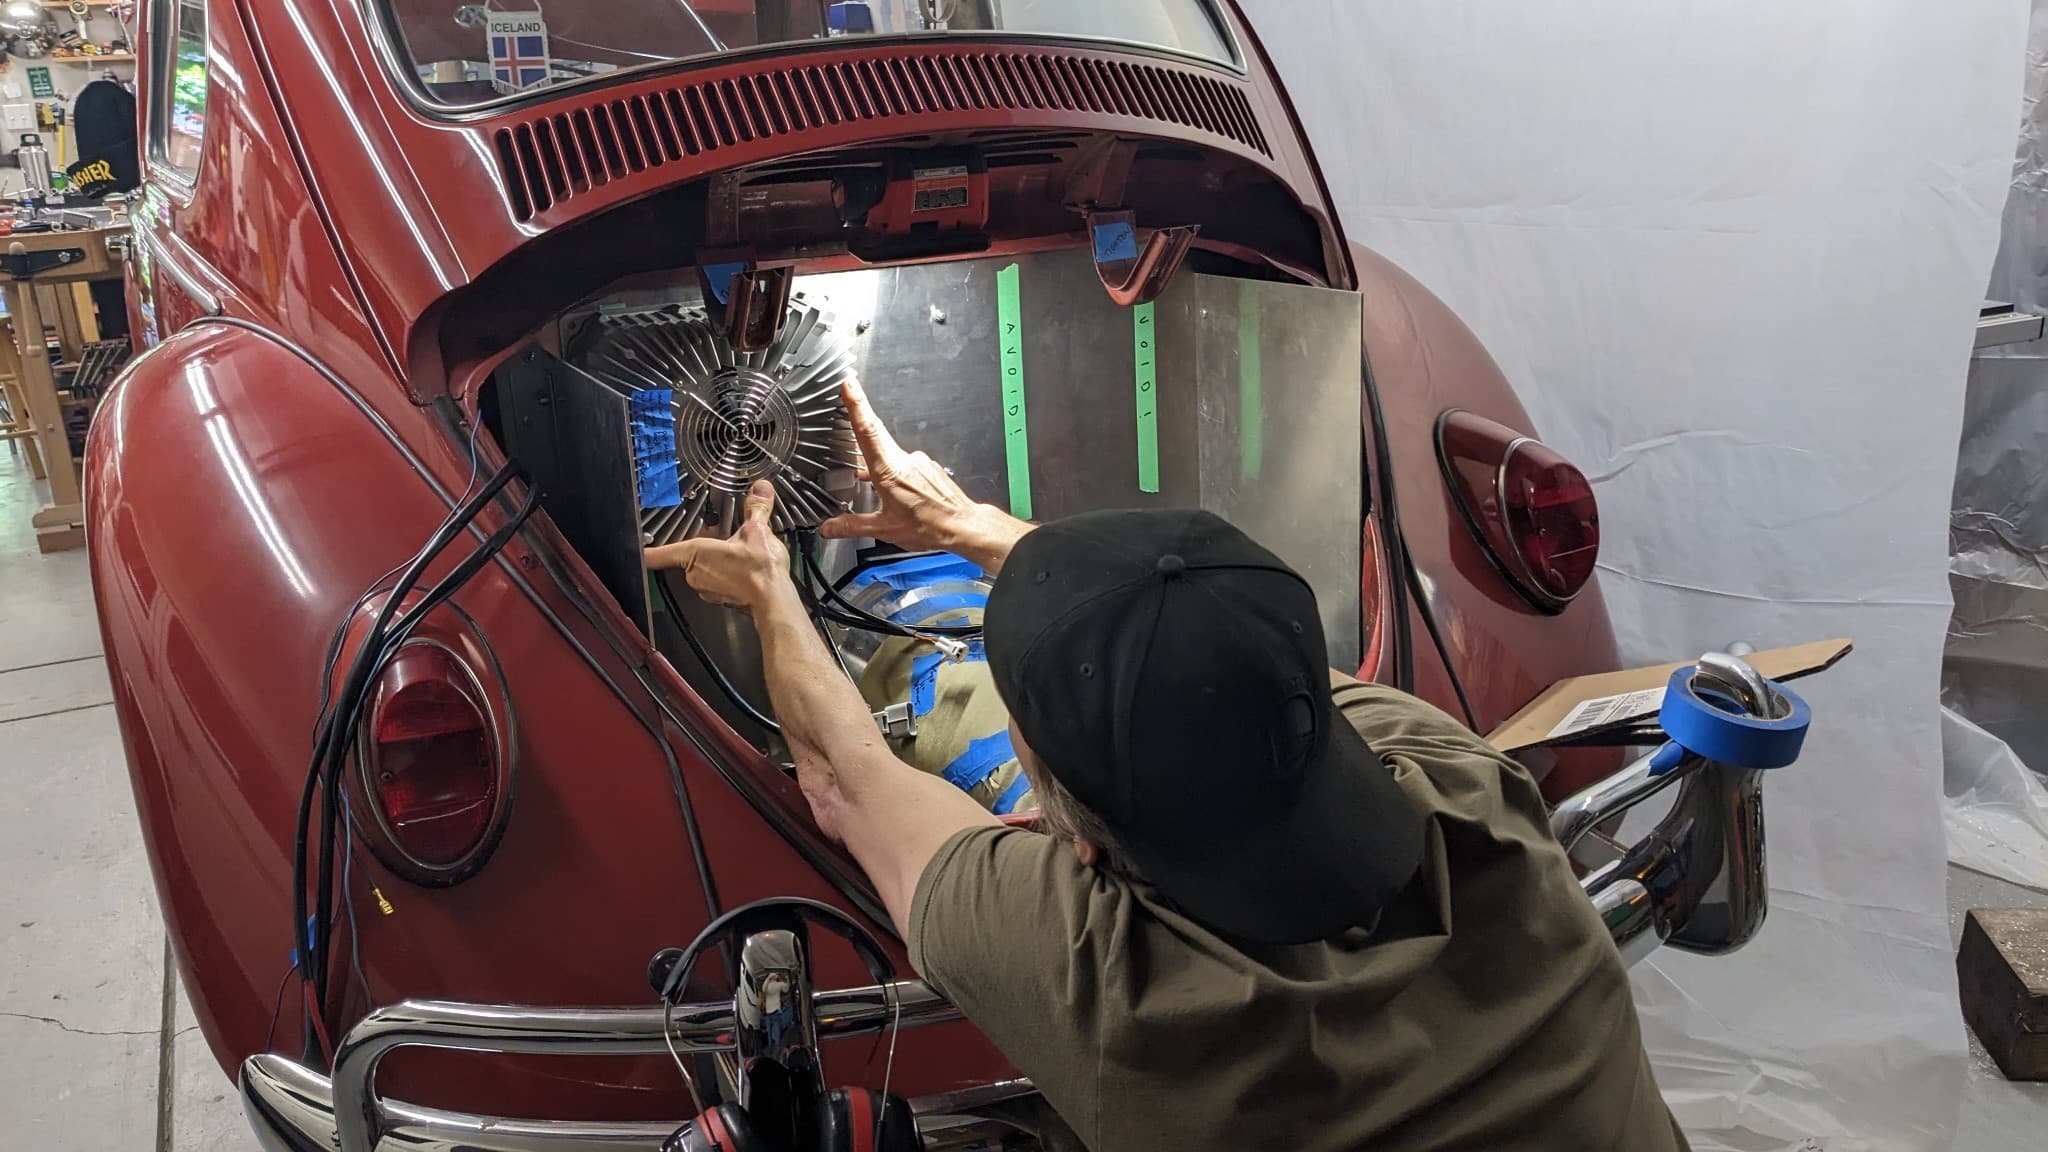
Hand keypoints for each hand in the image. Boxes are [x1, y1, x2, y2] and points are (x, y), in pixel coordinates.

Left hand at [644, 480, 795, 614]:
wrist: (774, 599)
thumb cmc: (759, 570)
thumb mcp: (758, 530)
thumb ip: (756, 508)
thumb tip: (760, 489)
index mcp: (696, 553)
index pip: (659, 553)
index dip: (646, 551)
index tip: (636, 551)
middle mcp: (696, 574)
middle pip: (690, 558)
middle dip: (706, 549)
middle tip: (725, 542)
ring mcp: (707, 590)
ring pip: (706, 571)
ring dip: (718, 564)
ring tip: (741, 557)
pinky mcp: (720, 600)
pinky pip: (718, 583)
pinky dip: (729, 577)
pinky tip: (746, 571)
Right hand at [820, 379, 1032, 572]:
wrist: (962, 526)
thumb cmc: (930, 526)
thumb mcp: (885, 529)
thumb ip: (853, 526)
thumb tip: (829, 528)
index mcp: (889, 471)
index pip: (868, 431)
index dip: (857, 405)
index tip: (848, 384)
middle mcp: (904, 460)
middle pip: (875, 436)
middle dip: (860, 424)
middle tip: (847, 407)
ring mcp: (918, 460)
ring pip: (890, 455)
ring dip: (879, 465)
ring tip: (875, 487)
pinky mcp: (927, 466)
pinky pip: (904, 463)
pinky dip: (895, 473)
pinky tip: (897, 490)